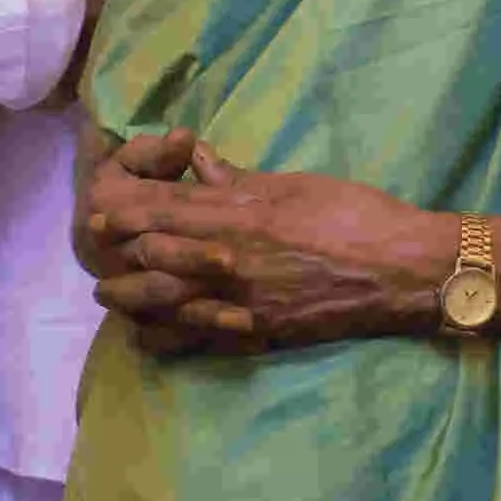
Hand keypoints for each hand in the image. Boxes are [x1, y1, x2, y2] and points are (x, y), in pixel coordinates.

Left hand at [80, 138, 443, 355]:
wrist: (404, 269)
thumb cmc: (355, 214)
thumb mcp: (292, 184)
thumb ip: (237, 179)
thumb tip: (197, 161)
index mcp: (238, 215)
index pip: (161, 211)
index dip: (123, 213)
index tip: (97, 214)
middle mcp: (230, 260)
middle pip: (152, 258)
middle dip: (119, 256)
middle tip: (97, 254)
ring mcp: (242, 301)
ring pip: (166, 303)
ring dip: (133, 298)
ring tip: (112, 294)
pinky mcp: (259, 333)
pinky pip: (199, 339)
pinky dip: (168, 336)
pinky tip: (151, 333)